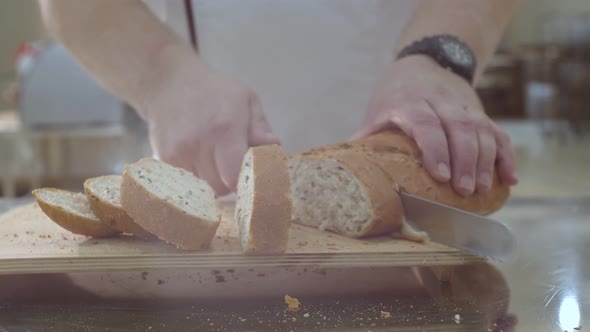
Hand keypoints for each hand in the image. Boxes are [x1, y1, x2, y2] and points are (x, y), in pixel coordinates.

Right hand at [143, 61, 278, 195]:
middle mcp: (199, 143)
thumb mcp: (246, 99)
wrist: (168, 81)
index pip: (236, 176)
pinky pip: (186, 184)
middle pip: (221, 187)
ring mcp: (178, 153)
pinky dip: (196, 178)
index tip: (249, 172)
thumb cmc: (214, 91)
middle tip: (232, 164)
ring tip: (214, 160)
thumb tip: (273, 147)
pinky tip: (198, 160)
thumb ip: (260, 127)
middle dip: (230, 181)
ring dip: (213, 181)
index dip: (246, 179)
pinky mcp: (164, 159)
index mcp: (225, 128)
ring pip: (203, 189)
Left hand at [353, 55, 517, 195]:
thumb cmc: (396, 95)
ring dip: (485, 161)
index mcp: (412, 103)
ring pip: (481, 130)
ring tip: (482, 189)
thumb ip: (366, 138)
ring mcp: (465, 106)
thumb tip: (346, 169)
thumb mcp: (378, 111)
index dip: (435, 150)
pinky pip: (498, 133)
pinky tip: (509, 179)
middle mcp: (442, 102)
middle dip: (464, 161)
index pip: (426, 124)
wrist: (425, 62)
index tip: (440, 175)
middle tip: (464, 191)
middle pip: (459, 129)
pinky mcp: (480, 113)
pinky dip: (507, 156)